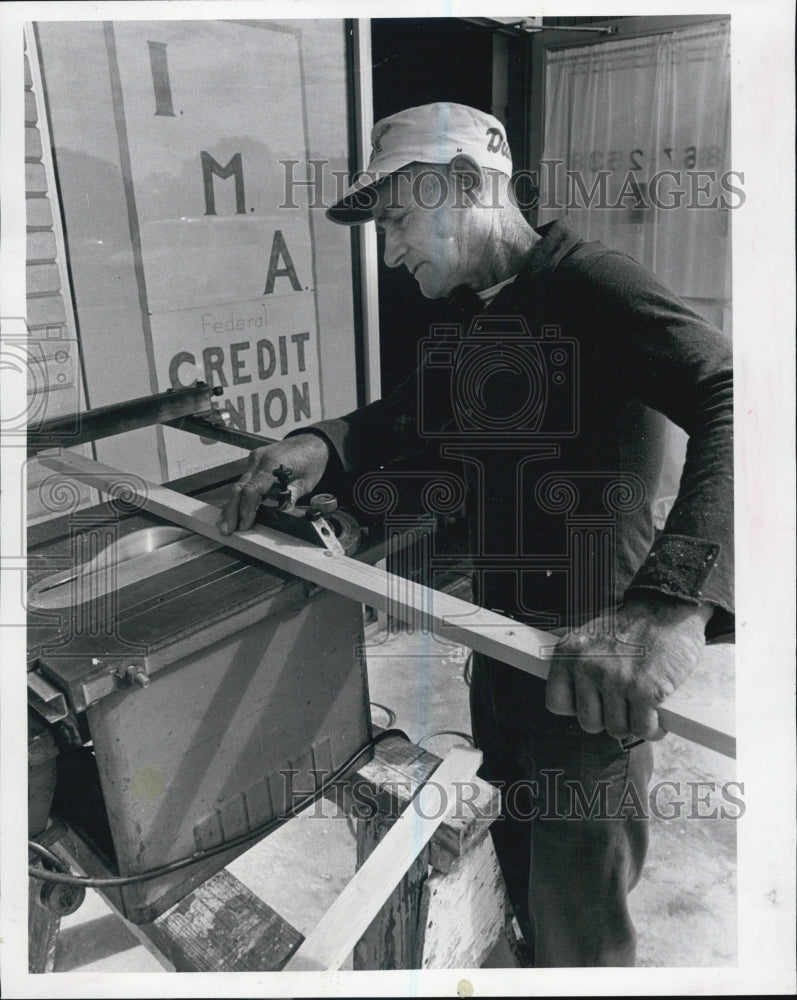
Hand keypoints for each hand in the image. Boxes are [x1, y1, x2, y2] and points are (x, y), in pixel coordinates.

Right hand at [216, 434, 329, 533]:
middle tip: (227, 529)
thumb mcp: (307, 481)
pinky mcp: (254, 464)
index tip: (245, 524)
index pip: (253, 488)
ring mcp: (254, 460)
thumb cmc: (311, 458)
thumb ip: (293, 496)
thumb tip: (283, 515)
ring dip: (231, 506)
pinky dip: (237, 498)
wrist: (312, 441)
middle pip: (239, 488)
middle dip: (232, 511)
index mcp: (273, 463)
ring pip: (238, 486)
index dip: (246, 509)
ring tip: (225, 524)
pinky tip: (231, 511)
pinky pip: (242, 482)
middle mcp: (259, 459)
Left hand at [545, 595, 711, 740]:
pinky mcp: (645, 691)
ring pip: (617, 729)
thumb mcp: (591, 637)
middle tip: (623, 704)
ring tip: (642, 706)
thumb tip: (576, 698)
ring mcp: (615, 680)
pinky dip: (654, 728)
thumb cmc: (633, 625)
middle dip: (608, 718)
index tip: (593, 702)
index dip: (577, 708)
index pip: (556, 702)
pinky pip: (643, 729)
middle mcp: (587, 667)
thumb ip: (579, 664)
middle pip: (589, 722)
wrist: (668, 608)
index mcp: (568, 653)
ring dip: (633, 722)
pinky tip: (657, 714)